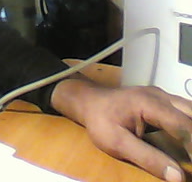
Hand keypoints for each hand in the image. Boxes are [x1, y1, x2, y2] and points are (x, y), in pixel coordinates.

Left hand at [51, 79, 191, 180]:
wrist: (88, 101)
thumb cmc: (100, 121)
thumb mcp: (117, 143)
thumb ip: (147, 158)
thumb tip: (178, 177)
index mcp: (150, 104)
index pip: (184, 126)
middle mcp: (161, 96)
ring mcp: (163, 96)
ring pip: (191, 111)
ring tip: (190, 155)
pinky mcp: (163, 101)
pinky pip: (185, 112)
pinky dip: (190, 127)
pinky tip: (187, 144)